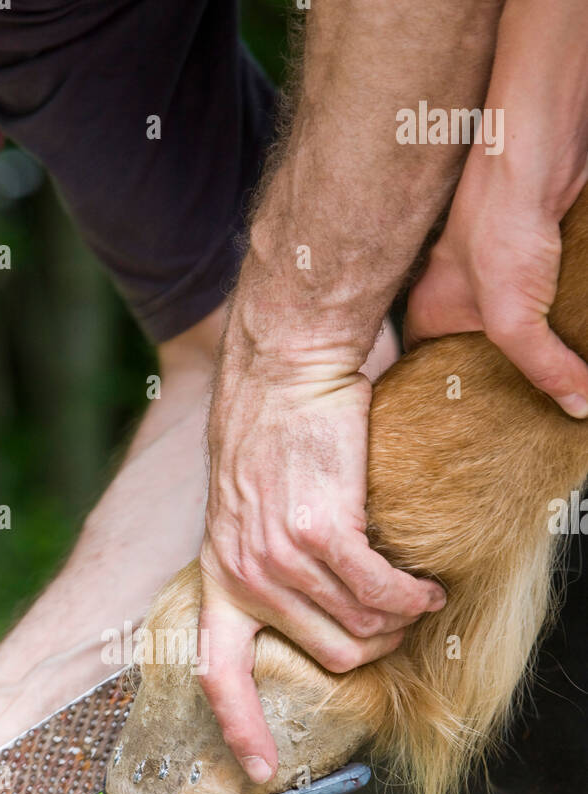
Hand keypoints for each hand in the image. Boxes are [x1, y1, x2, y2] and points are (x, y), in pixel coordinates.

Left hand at [199, 318, 445, 782]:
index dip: (241, 728)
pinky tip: (424, 584)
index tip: (260, 771)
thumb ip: (264, 567)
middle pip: (331, 657)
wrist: (283, 371)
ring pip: (363, 629)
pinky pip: (381, 593)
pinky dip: (412, 596)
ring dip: (401, 621)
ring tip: (415, 596)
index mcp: (221, 581)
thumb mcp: (242, 514)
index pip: (219, 675)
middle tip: (397, 620)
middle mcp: (245, 579)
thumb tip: (311, 612)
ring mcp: (279, 559)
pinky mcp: (320, 531)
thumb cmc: (272, 437)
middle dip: (375, 647)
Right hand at [406, 164, 587, 417]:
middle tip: (521, 424)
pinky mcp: (539, 263)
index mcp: (429, 313)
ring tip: (558, 394)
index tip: (466, 434)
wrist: (541, 155)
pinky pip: (550, 308)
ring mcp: (501, 278)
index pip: (424, 370)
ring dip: (539, 357)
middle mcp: (460, 297)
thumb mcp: (513, 320)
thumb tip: (579, 407)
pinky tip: (579, 349)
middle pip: (477, 357)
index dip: (441, 400)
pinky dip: (565, 328)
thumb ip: (544, 368)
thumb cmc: (499, 224)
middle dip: (501, 386)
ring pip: (519, 333)